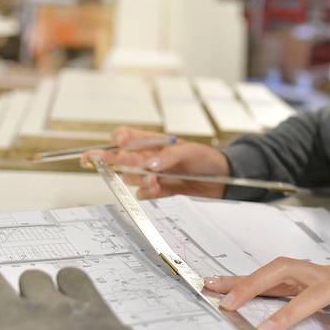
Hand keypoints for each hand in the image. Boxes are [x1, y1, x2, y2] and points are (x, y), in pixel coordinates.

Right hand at [82, 126, 230, 199]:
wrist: (219, 178)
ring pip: (130, 178)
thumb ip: (168, 156)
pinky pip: (143, 193)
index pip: (127, 135)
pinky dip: (148, 192)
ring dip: (138, 179)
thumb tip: (149, 164)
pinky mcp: (158, 189)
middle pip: (121, 158)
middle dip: (113, 160)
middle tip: (110, 163)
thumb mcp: (189, 151)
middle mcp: (148, 157)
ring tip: (153, 180)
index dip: (118, 138)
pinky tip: (158, 189)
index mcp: (153, 142)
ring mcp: (151, 174)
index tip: (119, 143)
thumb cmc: (205, 158)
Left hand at [205, 238, 329, 329]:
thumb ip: (311, 296)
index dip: (241, 278)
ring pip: (315, 292)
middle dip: (253, 285)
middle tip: (229, 303)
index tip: (211, 285)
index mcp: (318, 273)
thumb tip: (280, 313)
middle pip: (284, 269)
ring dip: (289, 311)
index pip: (272, 271)